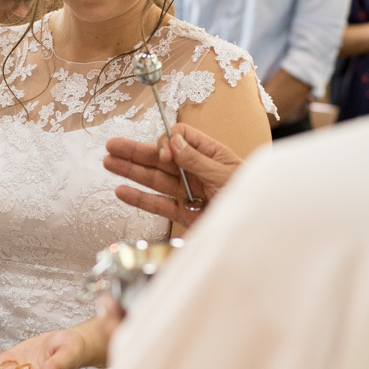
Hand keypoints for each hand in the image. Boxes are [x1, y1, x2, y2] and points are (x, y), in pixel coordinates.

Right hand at [104, 123, 241, 227]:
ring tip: (108, 163)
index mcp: (210, 154)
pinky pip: (160, 205)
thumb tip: (172, 142)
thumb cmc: (252, 196)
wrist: (260, 229)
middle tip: (112, 146)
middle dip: (136, 152)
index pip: (180, 139)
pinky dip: (141, 199)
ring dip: (131, 172)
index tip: (164, 156)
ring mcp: (190, 193)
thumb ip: (197, 160)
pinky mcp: (186, 216)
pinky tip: (122, 191)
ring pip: (156, 180)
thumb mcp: (226, 174)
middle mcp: (197, 172)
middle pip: (161, 158)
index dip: (167, 144)